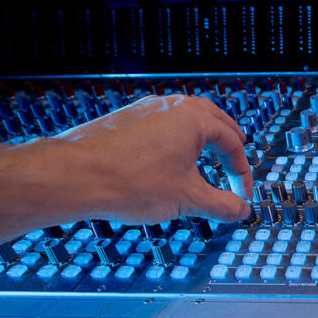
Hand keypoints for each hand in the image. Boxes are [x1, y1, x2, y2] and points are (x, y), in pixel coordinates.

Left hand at [56, 94, 252, 223]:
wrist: (75, 176)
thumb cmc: (129, 181)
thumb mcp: (188, 198)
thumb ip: (221, 205)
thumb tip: (240, 210)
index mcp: (194, 118)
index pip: (232, 143)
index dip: (242, 172)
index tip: (241, 195)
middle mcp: (171, 107)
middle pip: (212, 122)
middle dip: (227, 146)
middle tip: (234, 163)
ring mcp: (145, 111)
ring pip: (184, 123)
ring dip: (200, 143)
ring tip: (203, 165)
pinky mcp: (124, 122)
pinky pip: (160, 128)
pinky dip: (174, 144)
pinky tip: (167, 166)